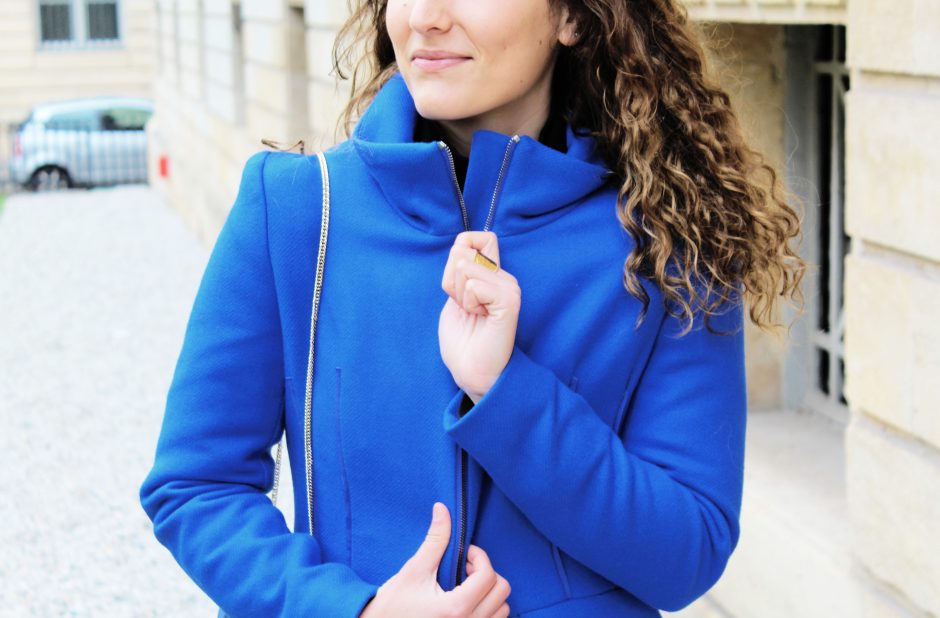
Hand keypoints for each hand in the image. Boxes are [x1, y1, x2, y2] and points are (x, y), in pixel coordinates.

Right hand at [360, 502, 510, 617]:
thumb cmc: (393, 605)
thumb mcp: (414, 570)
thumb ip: (435, 540)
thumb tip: (442, 508)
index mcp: (455, 609)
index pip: (489, 576)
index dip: (479, 557)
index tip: (464, 553)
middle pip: (502, 591)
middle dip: (486, 573)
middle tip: (465, 568)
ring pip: (502, 609)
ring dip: (490, 592)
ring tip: (466, 585)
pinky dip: (488, 609)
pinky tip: (467, 601)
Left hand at [439, 231, 520, 402]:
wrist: (471, 371)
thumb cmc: (462, 340)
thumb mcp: (453, 297)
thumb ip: (459, 271)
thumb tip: (460, 248)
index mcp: (492, 274)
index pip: (472, 238)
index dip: (454, 257)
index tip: (457, 289)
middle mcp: (504, 276)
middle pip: (462, 251)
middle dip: (451, 281)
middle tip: (466, 308)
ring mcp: (509, 287)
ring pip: (465, 268)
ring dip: (459, 295)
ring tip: (474, 315)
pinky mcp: (509, 300)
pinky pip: (474, 286)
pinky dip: (468, 304)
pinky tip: (481, 318)